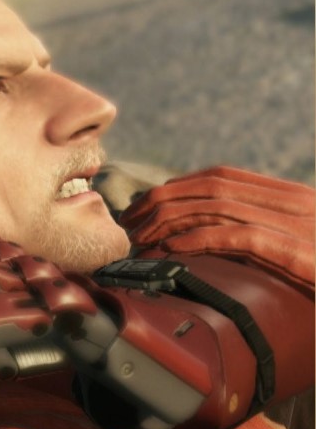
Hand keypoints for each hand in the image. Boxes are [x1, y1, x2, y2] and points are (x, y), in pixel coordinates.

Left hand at [122, 166, 313, 294]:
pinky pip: (239, 237)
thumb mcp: (302, 250)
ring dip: (169, 222)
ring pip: (218, 207)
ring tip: (141, 240)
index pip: (222, 176)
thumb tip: (211, 239)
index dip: (176, 186)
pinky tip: (171, 251)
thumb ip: (265, 237)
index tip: (145, 206)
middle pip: (211, 187)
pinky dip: (199, 241)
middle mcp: (294, 203)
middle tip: (130, 225)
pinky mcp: (300, 252)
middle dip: (161, 202)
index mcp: (293, 197)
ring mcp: (299, 225)